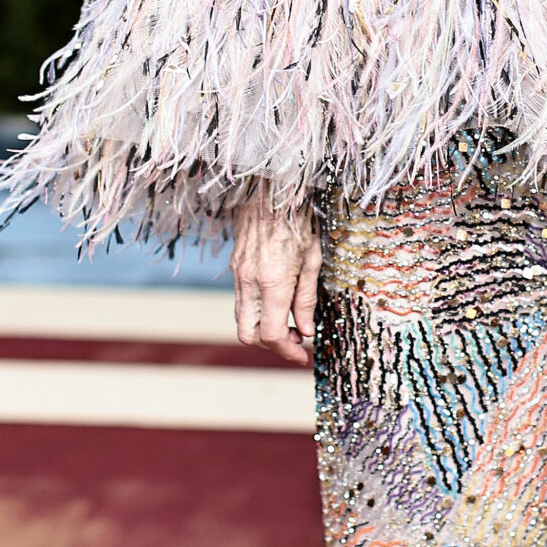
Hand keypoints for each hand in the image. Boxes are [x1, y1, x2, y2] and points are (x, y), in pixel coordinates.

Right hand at [231, 195, 320, 365]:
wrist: (273, 189)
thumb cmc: (299, 220)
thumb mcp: (312, 261)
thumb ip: (306, 300)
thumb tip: (306, 331)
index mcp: (272, 282)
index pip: (272, 334)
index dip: (288, 351)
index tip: (303, 356)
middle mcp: (249, 281)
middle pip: (248, 335)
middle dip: (270, 345)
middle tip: (296, 342)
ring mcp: (238, 274)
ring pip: (241, 319)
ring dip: (262, 328)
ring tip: (290, 323)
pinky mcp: (235, 266)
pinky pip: (241, 300)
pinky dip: (257, 311)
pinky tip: (277, 302)